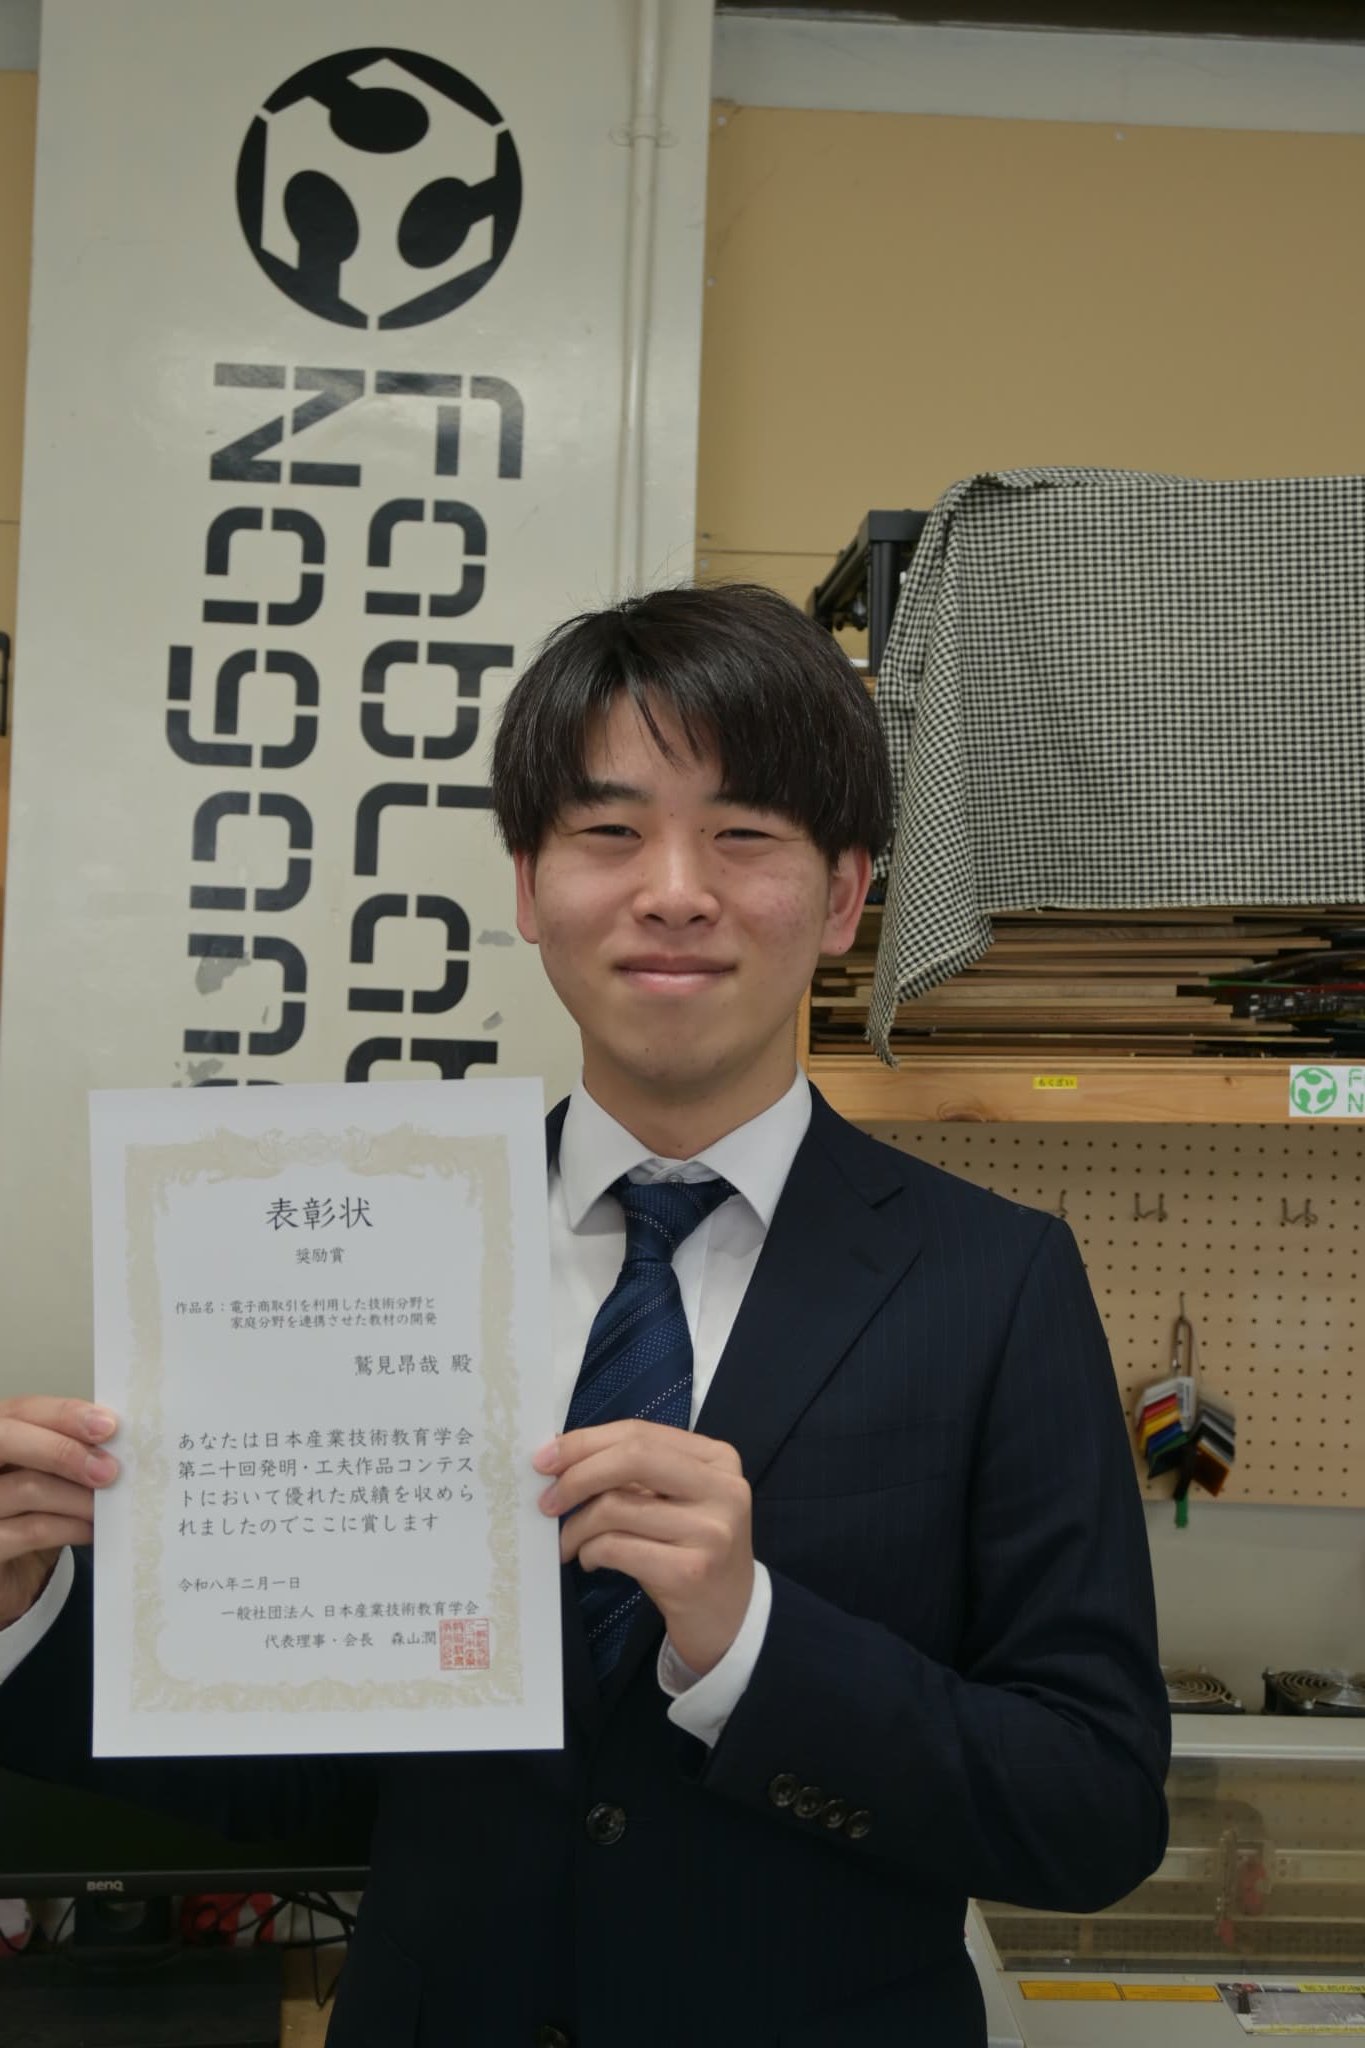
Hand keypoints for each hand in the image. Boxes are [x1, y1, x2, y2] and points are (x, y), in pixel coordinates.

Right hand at [0, 1397, 119, 1627]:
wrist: (16, 1569)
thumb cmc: (33, 1511)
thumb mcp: (48, 1473)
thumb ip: (68, 1447)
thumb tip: (112, 1432)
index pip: (21, 1410)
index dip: (63, 1414)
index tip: (107, 1426)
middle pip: (7, 1439)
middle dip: (63, 1451)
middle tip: (108, 1470)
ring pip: (28, 1487)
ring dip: (79, 1497)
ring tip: (110, 1506)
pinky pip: (32, 1530)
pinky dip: (71, 1528)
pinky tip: (93, 1530)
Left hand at [535, 1420, 752, 1676]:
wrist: (731, 1617)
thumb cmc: (692, 1549)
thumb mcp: (676, 1500)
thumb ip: (634, 1472)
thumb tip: (561, 1451)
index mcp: (718, 1459)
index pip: (639, 1433)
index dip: (586, 1441)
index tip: (546, 1458)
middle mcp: (722, 1488)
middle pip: (632, 1457)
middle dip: (577, 1475)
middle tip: (546, 1501)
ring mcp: (709, 1530)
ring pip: (616, 1506)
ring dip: (576, 1527)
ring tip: (569, 1543)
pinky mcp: (690, 1571)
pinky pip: (616, 1547)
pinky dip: (590, 1552)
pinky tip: (591, 1561)